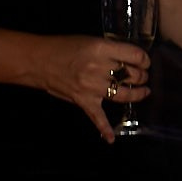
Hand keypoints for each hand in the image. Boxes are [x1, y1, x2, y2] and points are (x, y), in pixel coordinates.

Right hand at [30, 34, 149, 141]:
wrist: (37, 62)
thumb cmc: (65, 48)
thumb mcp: (92, 41)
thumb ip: (111, 51)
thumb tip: (131, 59)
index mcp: (101, 50)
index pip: (135, 56)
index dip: (144, 59)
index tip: (144, 61)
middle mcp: (98, 69)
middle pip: (132, 75)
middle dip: (142, 76)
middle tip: (142, 75)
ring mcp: (91, 87)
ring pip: (123, 95)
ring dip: (137, 94)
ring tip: (143, 91)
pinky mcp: (82, 101)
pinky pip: (96, 117)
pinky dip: (104, 129)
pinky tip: (110, 139)